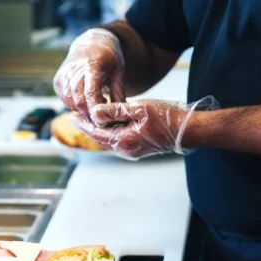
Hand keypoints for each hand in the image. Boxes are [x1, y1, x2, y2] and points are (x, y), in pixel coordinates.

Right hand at [53, 29, 125, 117]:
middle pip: (78, 101)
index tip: (104, 121)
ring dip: (82, 111)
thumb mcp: (118, 73)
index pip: (91, 93)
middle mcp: (74, 69)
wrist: (91, 44)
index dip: (96, 110)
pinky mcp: (57, 81)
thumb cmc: (108, 59)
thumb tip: (121, 117)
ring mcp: (63, 75)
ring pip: (70, 103)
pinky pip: (65, 100)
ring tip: (96, 108)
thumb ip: (118, 94)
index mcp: (91, 65)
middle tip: (101, 120)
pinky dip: (75, 106)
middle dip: (89, 115)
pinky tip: (87, 102)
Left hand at [75, 97, 218, 159]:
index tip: (72, 115)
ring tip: (88, 118)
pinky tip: (108, 123)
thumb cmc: (166, 117)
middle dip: (88, 128)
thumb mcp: (139, 108)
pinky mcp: (139, 149)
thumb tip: (94, 113)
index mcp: (124, 141)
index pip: (96, 133)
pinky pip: (119, 141)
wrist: (188, 130)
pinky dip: (110, 132)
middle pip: (100, 139)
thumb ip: (115, 111)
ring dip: (98, 130)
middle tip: (76, 116)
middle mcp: (126, 151)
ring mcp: (133, 152)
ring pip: (109, 141)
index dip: (83, 123)